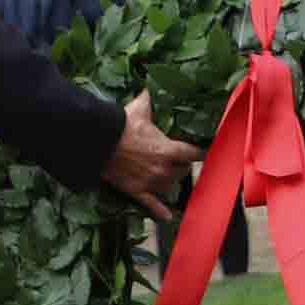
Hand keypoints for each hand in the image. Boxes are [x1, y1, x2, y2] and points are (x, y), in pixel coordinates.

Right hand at [101, 92, 199, 219]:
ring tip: (168, 178)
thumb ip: (148, 100)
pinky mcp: (137, 191)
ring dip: (170, 182)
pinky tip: (167, 217)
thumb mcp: (138, 109)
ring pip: (169, 186)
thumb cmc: (122, 125)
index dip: (199, 152)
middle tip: (178, 162)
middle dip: (181, 167)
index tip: (203, 152)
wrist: (100, 143)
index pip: (194, 153)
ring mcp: (151, 182)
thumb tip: (149, 87)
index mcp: (169, 149)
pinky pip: (152, 205)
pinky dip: (160, 212)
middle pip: (182, 172)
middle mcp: (164, 168)